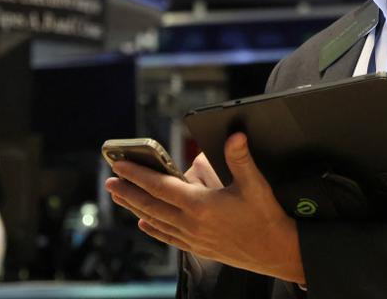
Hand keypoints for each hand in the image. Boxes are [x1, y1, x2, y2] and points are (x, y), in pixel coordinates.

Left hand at [105, 133, 304, 284]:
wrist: (275, 251)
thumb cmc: (265, 217)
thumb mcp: (255, 184)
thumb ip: (240, 158)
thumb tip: (235, 136)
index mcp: (201, 205)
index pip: (161, 187)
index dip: (138, 175)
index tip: (121, 166)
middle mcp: (192, 223)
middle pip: (151, 205)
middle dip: (128, 192)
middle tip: (110, 181)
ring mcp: (193, 238)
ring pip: (156, 221)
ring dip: (135, 208)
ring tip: (120, 197)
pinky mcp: (199, 247)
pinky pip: (168, 237)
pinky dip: (153, 228)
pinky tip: (144, 223)